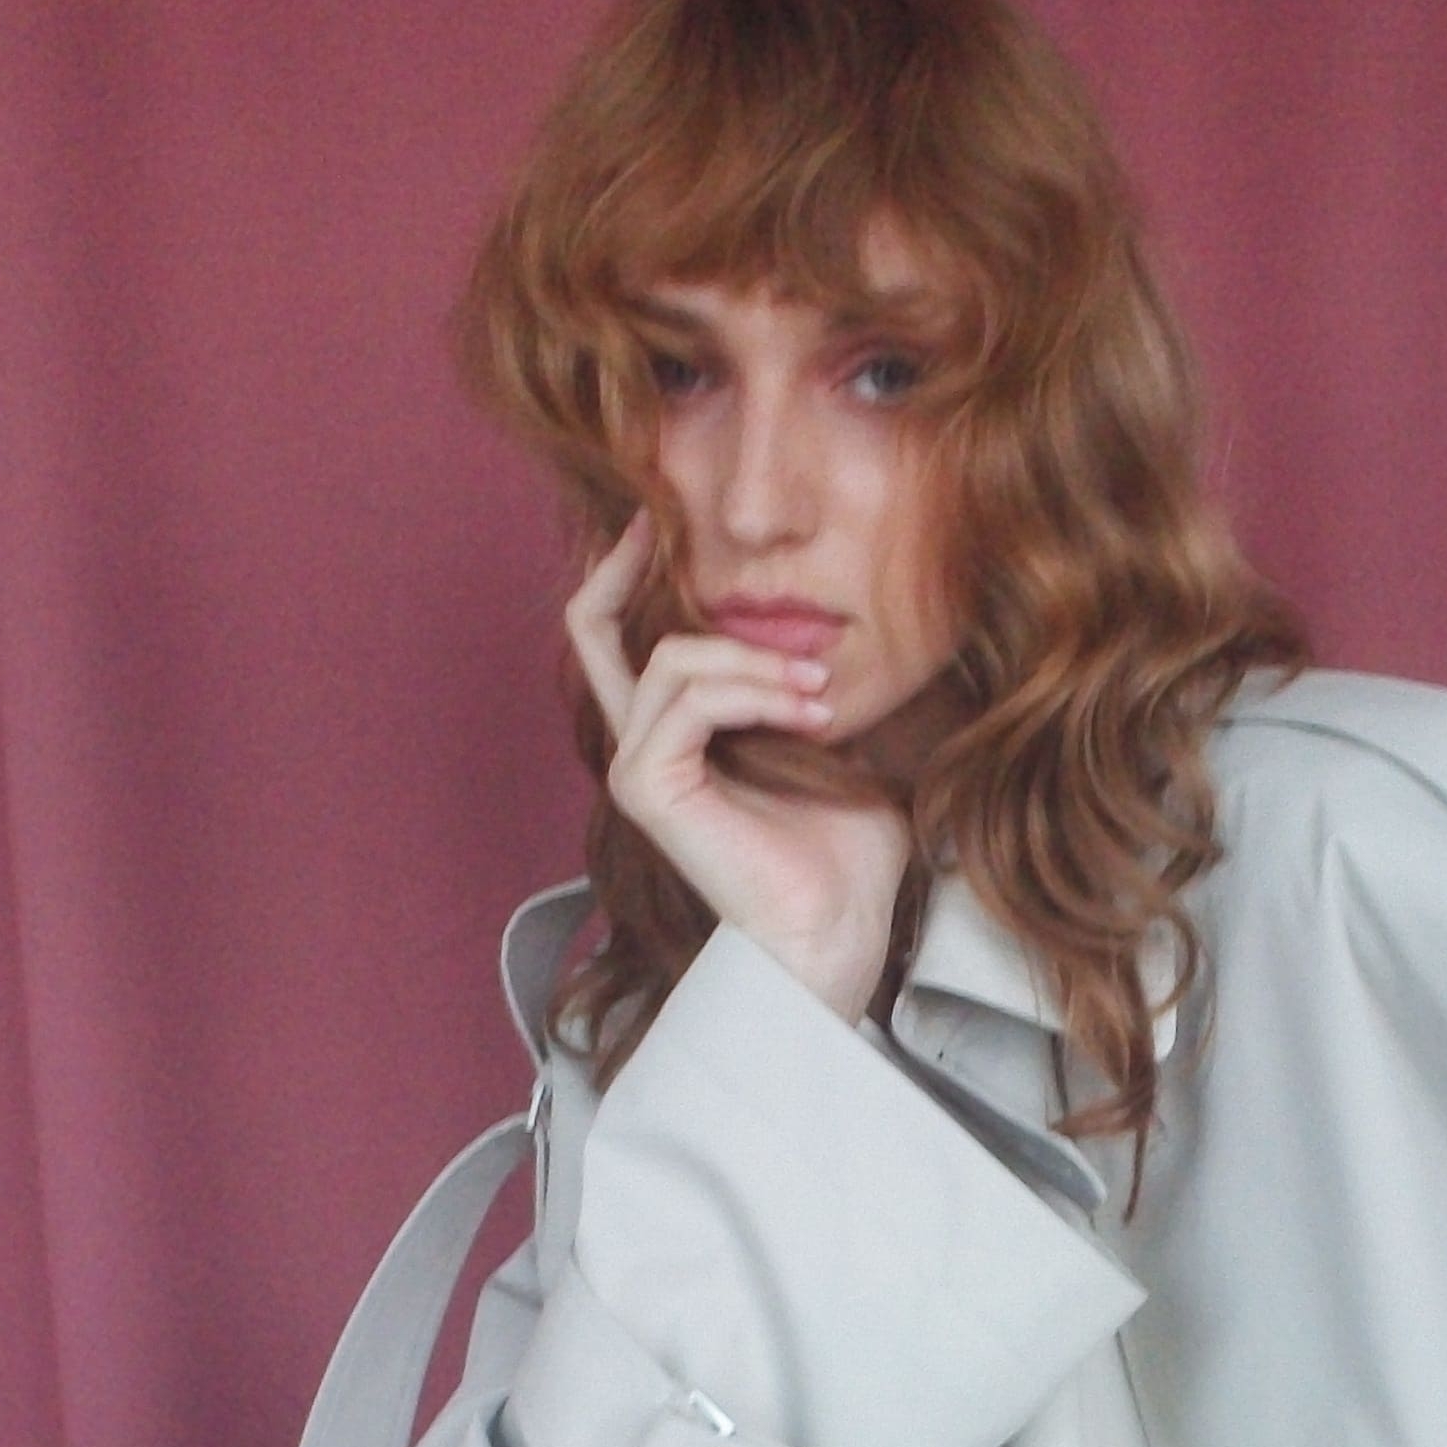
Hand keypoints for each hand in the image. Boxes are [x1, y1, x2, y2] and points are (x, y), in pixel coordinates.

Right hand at [565, 521, 908, 1022]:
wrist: (837, 928)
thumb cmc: (845, 854)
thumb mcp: (838, 741)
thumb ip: (815, 684)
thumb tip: (852, 617)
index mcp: (677, 736)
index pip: (617, 636)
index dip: (621, 570)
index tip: (657, 517)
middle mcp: (643, 746)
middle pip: (594, 628)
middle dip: (637, 566)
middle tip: (680, 525)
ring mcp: (639, 766)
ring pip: (673, 660)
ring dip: (756, 662)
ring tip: (821, 691)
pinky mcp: (648, 785)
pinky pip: (689, 699)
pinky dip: (753, 693)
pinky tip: (807, 714)